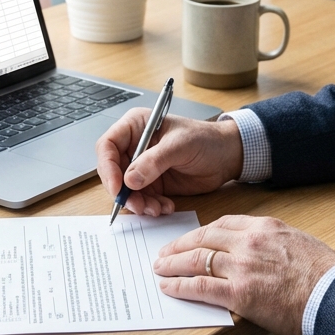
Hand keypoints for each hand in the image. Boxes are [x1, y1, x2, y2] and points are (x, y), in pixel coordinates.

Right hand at [95, 112, 243, 216]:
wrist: (227, 156)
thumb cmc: (206, 139)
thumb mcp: (180, 146)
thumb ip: (154, 161)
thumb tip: (130, 180)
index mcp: (136, 126)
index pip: (108, 145)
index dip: (107, 167)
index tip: (118, 186)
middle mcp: (135, 146)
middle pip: (113, 171)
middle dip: (123, 191)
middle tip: (137, 205)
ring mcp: (142, 166)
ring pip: (126, 190)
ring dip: (138, 203)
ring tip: (156, 208)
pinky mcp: (152, 183)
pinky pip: (142, 199)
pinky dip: (150, 207)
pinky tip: (166, 207)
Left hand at [152, 214, 334, 334]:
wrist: (334, 298)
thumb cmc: (324, 275)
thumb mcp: (298, 242)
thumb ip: (274, 241)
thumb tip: (260, 250)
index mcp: (264, 227)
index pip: (223, 223)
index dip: (202, 232)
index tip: (192, 238)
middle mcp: (249, 242)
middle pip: (204, 237)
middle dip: (180, 244)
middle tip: (164, 251)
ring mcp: (242, 267)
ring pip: (197, 260)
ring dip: (173, 264)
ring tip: (159, 268)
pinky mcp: (239, 294)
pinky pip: (201, 287)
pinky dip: (181, 286)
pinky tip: (168, 287)